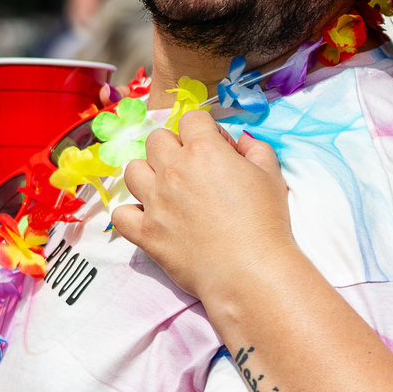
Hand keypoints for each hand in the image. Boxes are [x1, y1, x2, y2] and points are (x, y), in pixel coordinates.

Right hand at [0, 67, 116, 187]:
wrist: (116, 175)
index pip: (12, 91)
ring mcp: (25, 158)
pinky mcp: (27, 184)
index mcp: (42, 110)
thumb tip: (105, 90)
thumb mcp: (109, 118)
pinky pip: (3, 182)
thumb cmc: (107, 140)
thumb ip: (112, 103)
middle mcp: (28, 133)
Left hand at [112, 110, 294, 304]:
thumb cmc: (265, 223)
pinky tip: (149, 218)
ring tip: (166, 191)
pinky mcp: (146, 232)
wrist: (250, 272)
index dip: (205, 131)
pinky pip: (120, 213)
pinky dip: (131, 213)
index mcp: (203, 150)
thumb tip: (238, 142)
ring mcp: (155, 201)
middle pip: (156, 139)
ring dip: (148, 175)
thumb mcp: (271, 174)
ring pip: (132, 170)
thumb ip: (253, 147)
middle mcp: (173, 170)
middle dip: (173, 148)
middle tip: (192, 170)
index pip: (191, 119)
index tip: (216, 149)